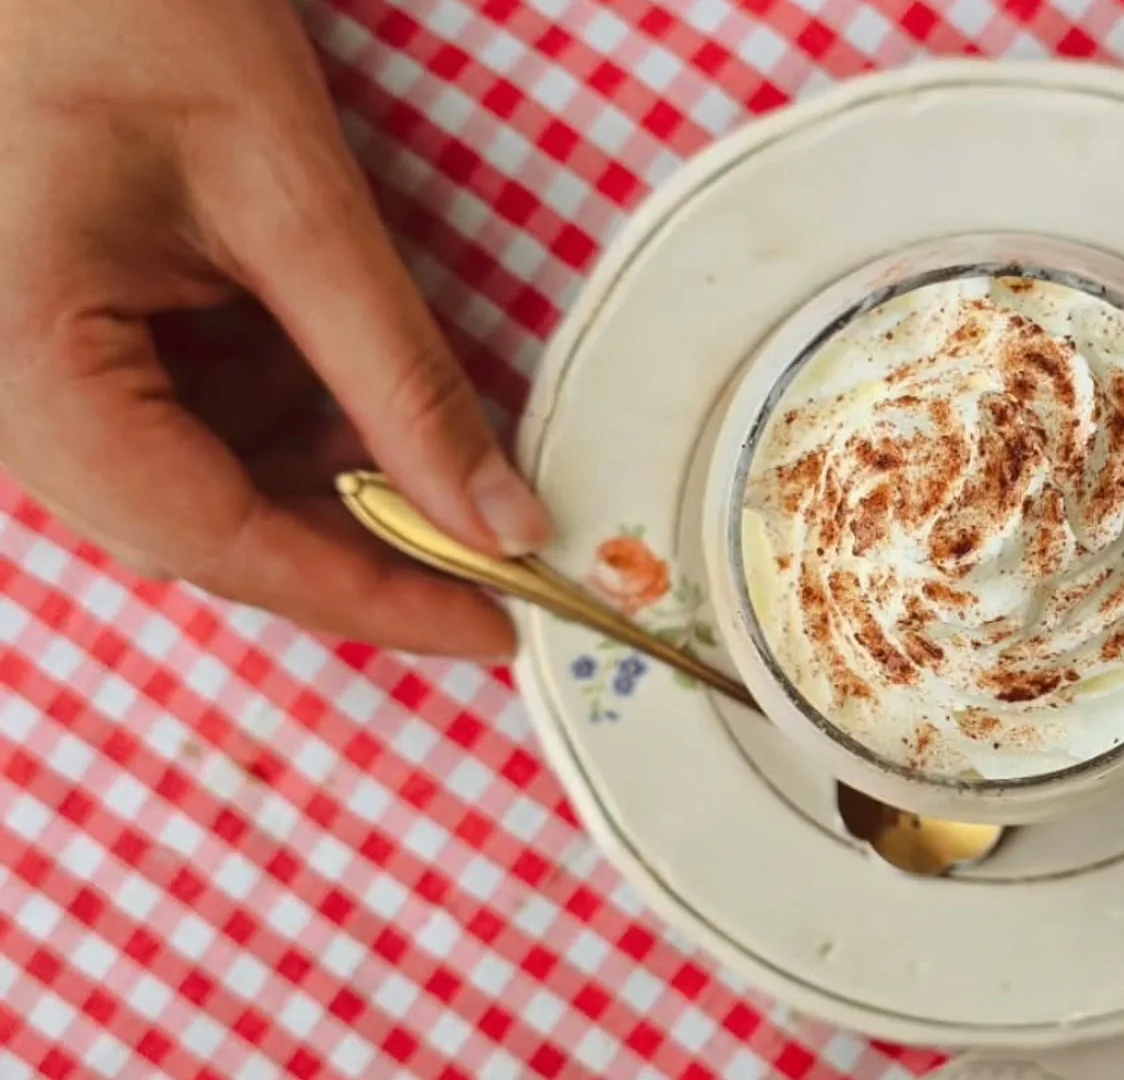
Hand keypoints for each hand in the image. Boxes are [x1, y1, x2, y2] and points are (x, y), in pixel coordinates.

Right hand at [0, 0, 550, 658]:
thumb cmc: (134, 13)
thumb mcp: (291, 200)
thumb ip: (398, 375)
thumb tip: (498, 521)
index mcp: (25, 366)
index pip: (221, 543)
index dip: (372, 597)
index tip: (495, 626)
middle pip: (202, 531)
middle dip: (359, 542)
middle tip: (491, 547)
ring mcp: (17, 369)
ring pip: (192, 484)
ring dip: (323, 475)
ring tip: (430, 440)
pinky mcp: (52, 335)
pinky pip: (173, 422)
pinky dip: (277, 415)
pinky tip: (345, 373)